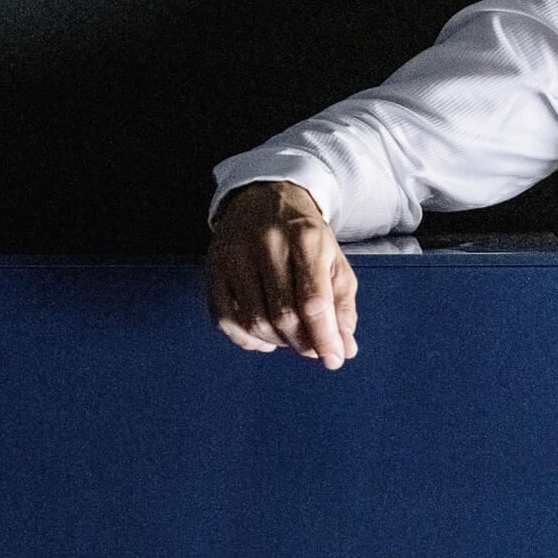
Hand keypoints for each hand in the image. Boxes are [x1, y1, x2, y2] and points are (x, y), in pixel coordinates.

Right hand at [206, 181, 358, 368]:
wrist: (266, 198)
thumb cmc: (305, 236)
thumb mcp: (334, 262)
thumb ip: (342, 306)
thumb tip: (344, 349)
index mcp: (305, 238)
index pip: (313, 301)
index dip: (324, 337)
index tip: (334, 359)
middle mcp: (266, 243)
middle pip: (282, 315)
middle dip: (301, 342)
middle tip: (312, 348)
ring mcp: (234, 254)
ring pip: (253, 321)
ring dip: (276, 342)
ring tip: (290, 338)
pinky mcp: (213, 267)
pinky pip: (224, 318)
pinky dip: (246, 338)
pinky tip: (263, 336)